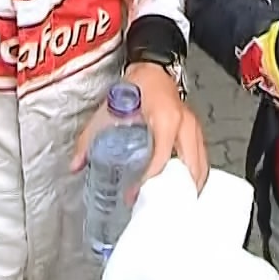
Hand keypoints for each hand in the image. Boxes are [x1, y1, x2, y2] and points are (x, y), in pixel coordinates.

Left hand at [70, 63, 208, 200]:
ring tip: (173, 206)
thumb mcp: (108, 112)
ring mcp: (195, 128)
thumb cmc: (135, 87)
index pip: (162, 159)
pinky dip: (195, 178)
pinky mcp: (197, 132)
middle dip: (177, 193)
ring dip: (189, 188)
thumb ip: (89, 139)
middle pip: (190, 169)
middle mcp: (185, 125)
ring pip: (200, 167)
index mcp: (165, 119)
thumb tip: (76, 164)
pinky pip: (202, 160)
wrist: (153, 70)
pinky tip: (183, 190)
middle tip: (160, 209)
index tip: (134, 196)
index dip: (149, 181)